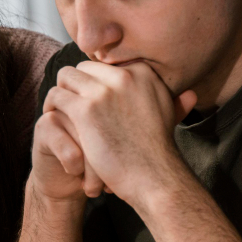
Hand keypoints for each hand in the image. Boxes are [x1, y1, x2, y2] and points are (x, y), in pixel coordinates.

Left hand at [43, 61, 196, 210]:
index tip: (92, 99)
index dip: (95, 81)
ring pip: (66, 76)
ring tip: (60, 109)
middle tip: (73, 104)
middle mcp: (124, 76)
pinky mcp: (85, 110)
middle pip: (84, 67)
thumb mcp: (170, 117)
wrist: (153, 178)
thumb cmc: (157, 152)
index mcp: (143, 72)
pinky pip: (57, 96)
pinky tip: (53, 118)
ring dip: (61, 92)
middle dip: (76, 85)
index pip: (106, 64)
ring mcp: (104, 92)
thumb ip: (175, 100)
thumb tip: (189, 94)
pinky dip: (52, 106)